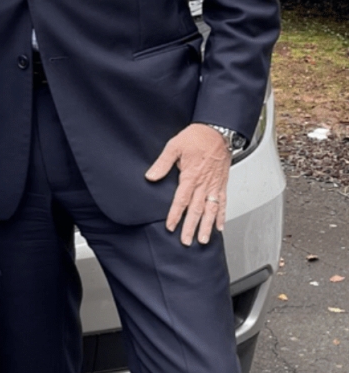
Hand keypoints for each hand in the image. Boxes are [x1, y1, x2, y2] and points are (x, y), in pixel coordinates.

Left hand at [145, 123, 230, 245]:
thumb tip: (151, 176)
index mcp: (191, 176)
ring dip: (206, 226)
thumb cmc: (197, 137)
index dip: (175, 215)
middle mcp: (204, 184)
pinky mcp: (222, 184)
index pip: (181, 200)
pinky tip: (219, 226)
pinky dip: (221, 215)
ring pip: (210, 210)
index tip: (170, 227)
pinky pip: (222, 203)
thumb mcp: (175, 146)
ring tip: (203, 239)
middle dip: (191, 227)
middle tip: (186, 241)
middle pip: (196, 210)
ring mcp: (214, 185)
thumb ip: (162, 163)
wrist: (218, 131)